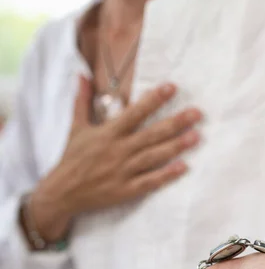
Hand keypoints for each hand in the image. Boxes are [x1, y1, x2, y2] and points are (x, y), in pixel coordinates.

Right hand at [30, 77, 201, 241]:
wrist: (62, 193)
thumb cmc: (71, 159)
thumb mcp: (76, 128)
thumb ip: (82, 101)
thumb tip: (82, 75)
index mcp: (108, 133)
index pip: (135, 112)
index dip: (154, 99)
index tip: (172, 87)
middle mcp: (118, 150)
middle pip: (152, 134)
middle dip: (176, 122)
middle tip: (197, 113)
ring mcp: (123, 171)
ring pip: (154, 156)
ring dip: (176, 146)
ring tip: (196, 136)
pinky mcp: (126, 190)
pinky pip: (149, 181)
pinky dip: (166, 175)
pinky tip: (183, 167)